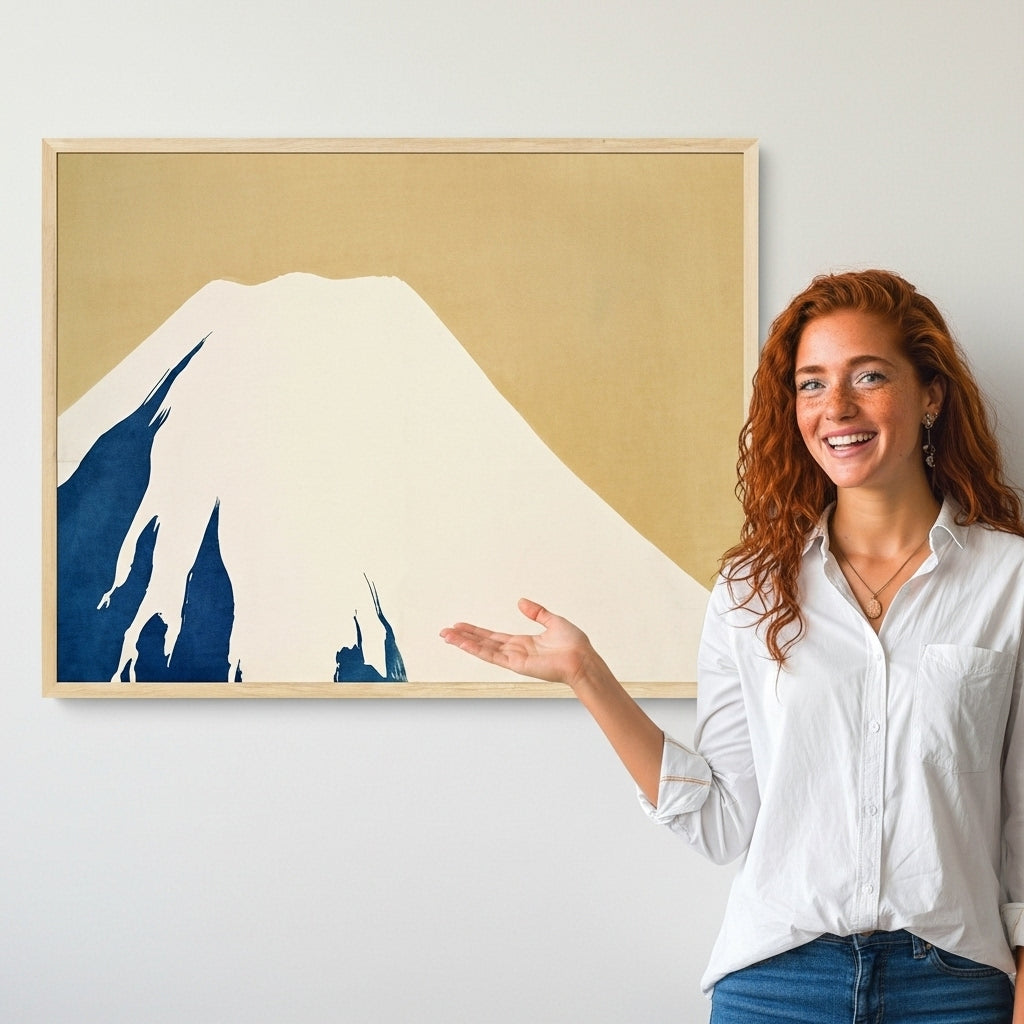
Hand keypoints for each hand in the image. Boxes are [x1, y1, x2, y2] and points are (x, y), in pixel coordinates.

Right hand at [440, 598, 595, 688]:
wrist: (583, 659)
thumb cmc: (574, 645)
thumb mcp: (553, 621)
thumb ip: (537, 612)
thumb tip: (521, 602)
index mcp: (523, 643)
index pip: (494, 637)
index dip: (476, 631)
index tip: (460, 626)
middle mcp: (515, 652)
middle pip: (483, 643)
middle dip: (464, 637)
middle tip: (444, 631)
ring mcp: (514, 659)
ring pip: (483, 649)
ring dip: (463, 643)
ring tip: (446, 636)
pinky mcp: (516, 664)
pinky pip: (492, 655)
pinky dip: (476, 649)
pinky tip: (463, 643)